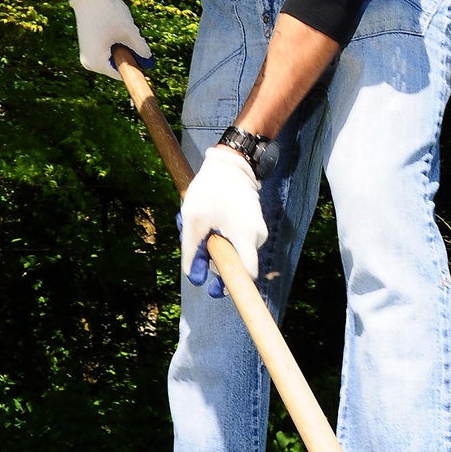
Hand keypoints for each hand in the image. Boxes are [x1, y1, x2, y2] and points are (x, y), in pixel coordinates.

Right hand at [69, 0, 151, 80]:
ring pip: (112, 56)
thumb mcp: (129, 33)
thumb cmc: (108, 14)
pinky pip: (105, 49)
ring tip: (122, 29)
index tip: (149, 64)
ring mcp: (86, 53)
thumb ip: (141, 49)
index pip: (121, 74)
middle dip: (129, 54)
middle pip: (116, 65)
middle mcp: (89, 62)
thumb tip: (148, 59)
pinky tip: (116, 27)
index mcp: (97, 64)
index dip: (136, 69)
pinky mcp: (87, 44)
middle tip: (136, 39)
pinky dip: (115, 42)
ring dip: (122, 47)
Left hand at [180, 146, 267, 292]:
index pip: (248, 274)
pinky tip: (210, 221)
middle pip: (238, 262)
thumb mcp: (193, 220)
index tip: (216, 289)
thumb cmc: (211, 189)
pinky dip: (222, 235)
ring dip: (217, 245)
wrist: (231, 162)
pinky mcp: (254, 222)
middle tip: (198, 245)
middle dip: (216, 259)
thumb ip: (192, 251)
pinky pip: (238, 238)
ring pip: (236, 250)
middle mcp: (257, 236)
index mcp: (245, 237)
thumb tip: (194, 276)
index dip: (233, 285)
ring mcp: (258, 228)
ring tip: (202, 227)